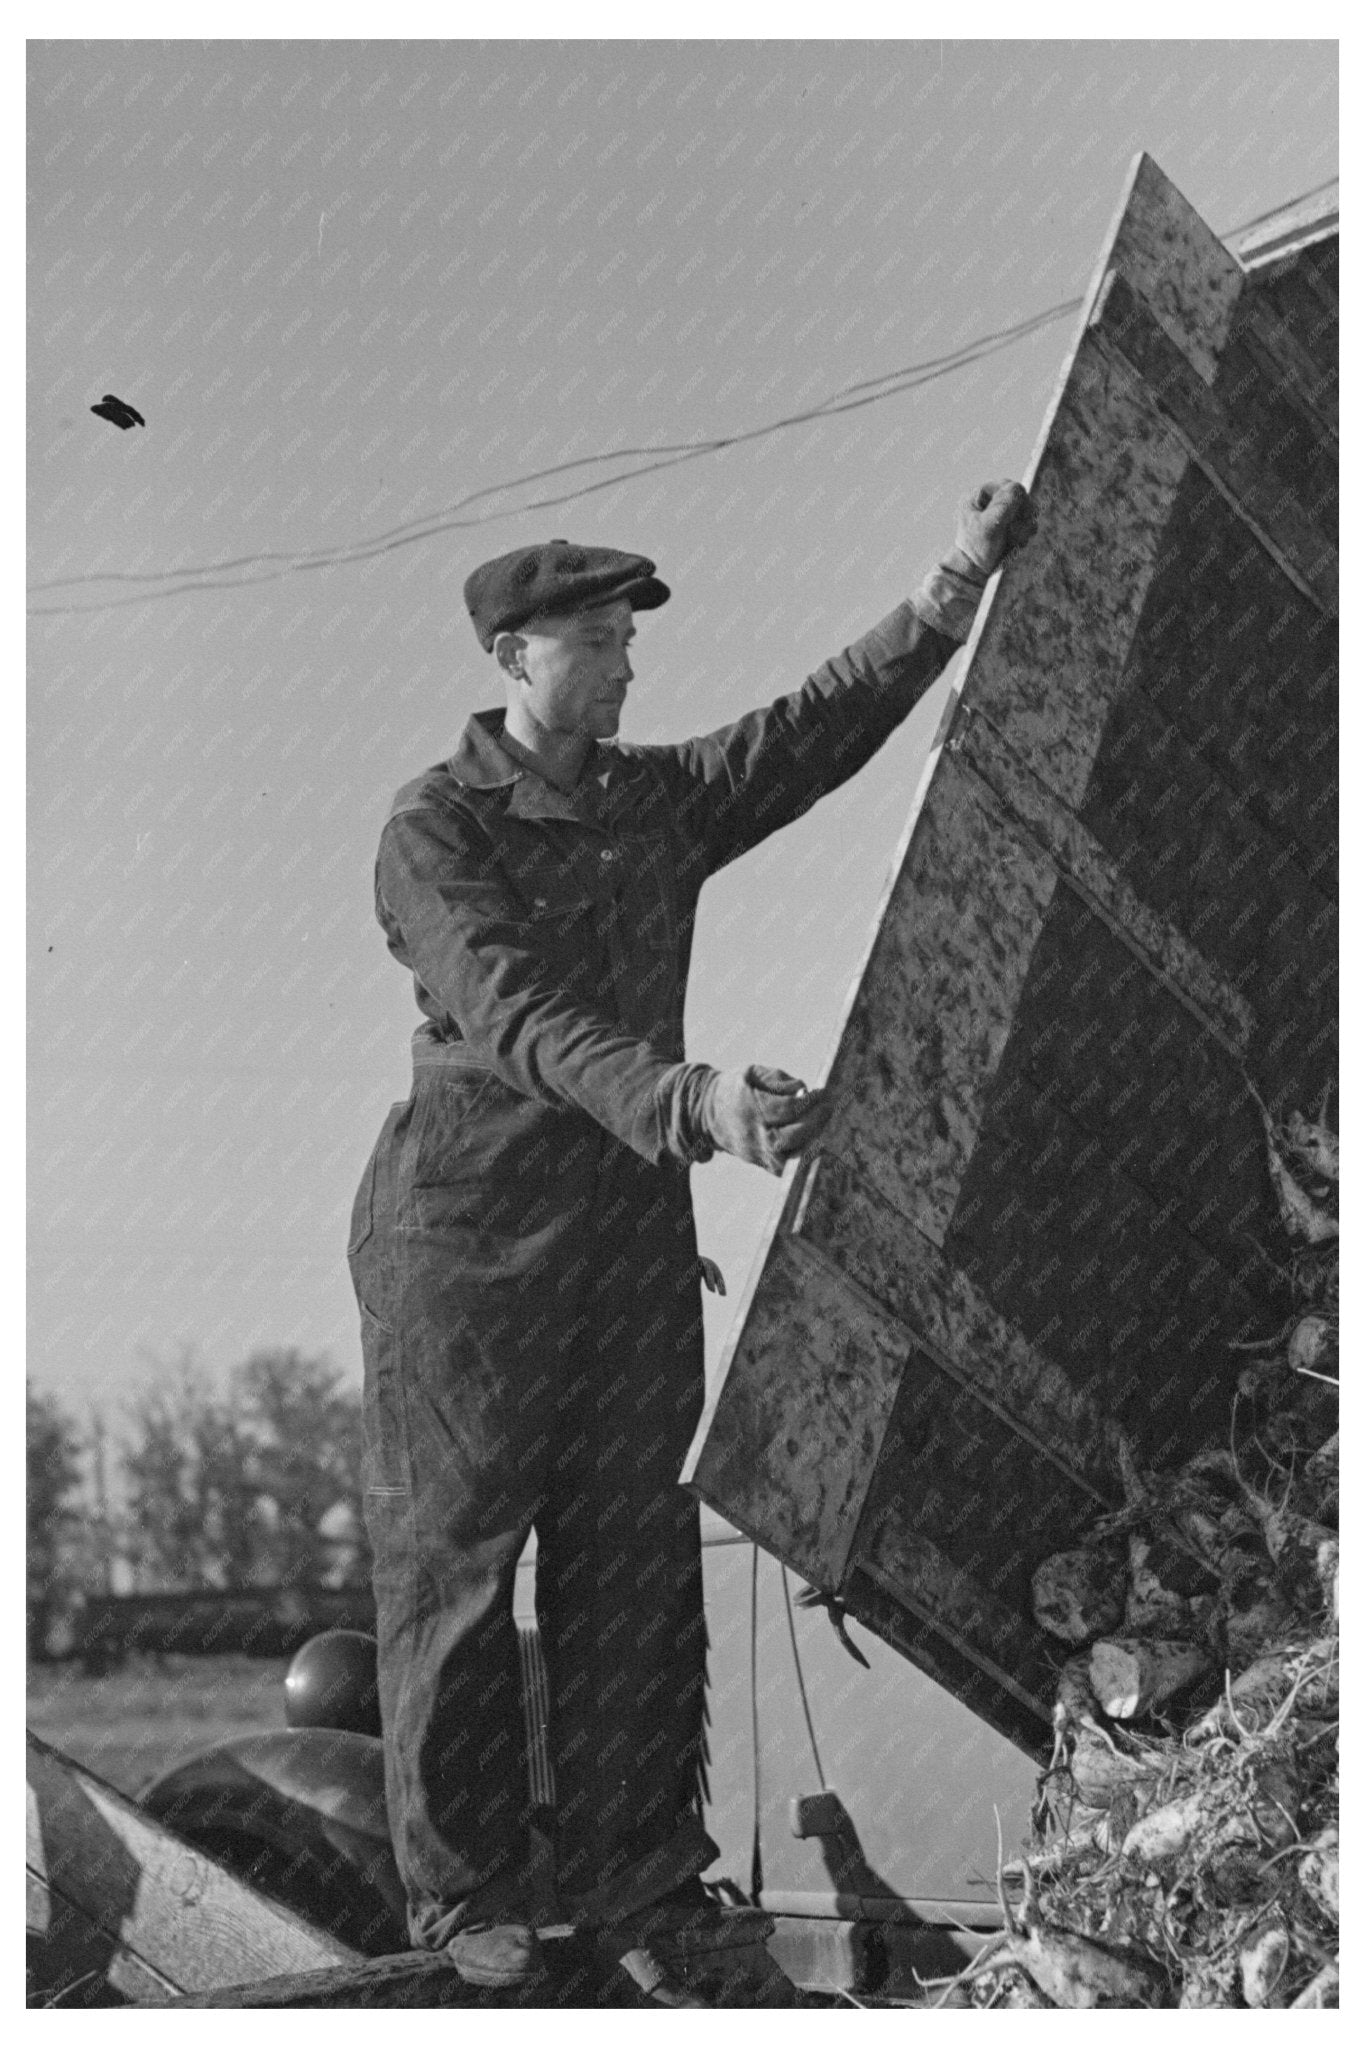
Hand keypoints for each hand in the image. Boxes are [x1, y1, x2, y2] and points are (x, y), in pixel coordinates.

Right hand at [701, 1065, 830, 1175]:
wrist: (706, 1113)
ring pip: (787, 1159)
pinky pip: (783, 1168)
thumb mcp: (752, 1073)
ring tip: (824, 1126)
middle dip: (815, 1123)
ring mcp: (755, 1151)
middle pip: (789, 1136)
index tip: (822, 1092)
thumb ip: (778, 1079)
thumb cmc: (736, 1087)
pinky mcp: (759, 1162)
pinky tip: (814, 1142)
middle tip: (829, 1108)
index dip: (809, 1101)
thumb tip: (802, 1090)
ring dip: (811, 1144)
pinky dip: (801, 1159)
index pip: (786, 1108)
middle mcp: (752, 1132)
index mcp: (749, 1106)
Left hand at [951, 480, 1036, 579]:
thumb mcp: (989, 525)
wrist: (976, 573)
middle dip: (1022, 516)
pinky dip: (1025, 533)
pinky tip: (1016, 543)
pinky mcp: (1009, 525)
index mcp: (978, 496)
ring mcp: (1001, 514)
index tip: (1016, 517)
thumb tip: (1017, 488)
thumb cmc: (977, 549)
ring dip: (1024, 526)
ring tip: (1013, 540)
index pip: (1007, 486)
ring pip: (1026, 511)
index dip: (1017, 501)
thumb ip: (1003, 504)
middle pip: (1020, 498)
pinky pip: (1027, 523)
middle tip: (1014, 532)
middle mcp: (990, 501)